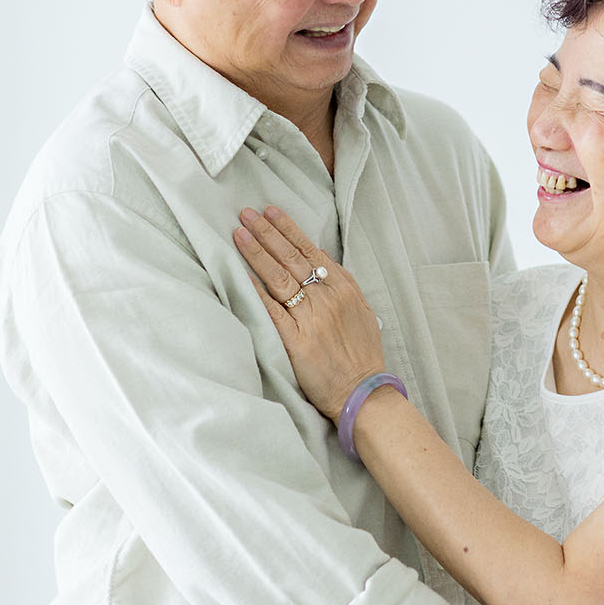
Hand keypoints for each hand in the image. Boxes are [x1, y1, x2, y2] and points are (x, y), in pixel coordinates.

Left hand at [235, 206, 387, 420]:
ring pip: (280, 277)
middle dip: (267, 233)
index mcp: (343, 289)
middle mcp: (327, 298)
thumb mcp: (363, 313)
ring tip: (240, 234)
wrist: (363, 392)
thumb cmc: (362, 356)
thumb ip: (343, 288)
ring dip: (258, 253)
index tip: (270, 212)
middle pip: (291, 258)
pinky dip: (257, 290)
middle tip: (246, 213)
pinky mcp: (297, 340)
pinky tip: (243, 274)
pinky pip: (273, 309)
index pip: (311, 250)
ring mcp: (312, 318)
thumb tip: (324, 266)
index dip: (288, 229)